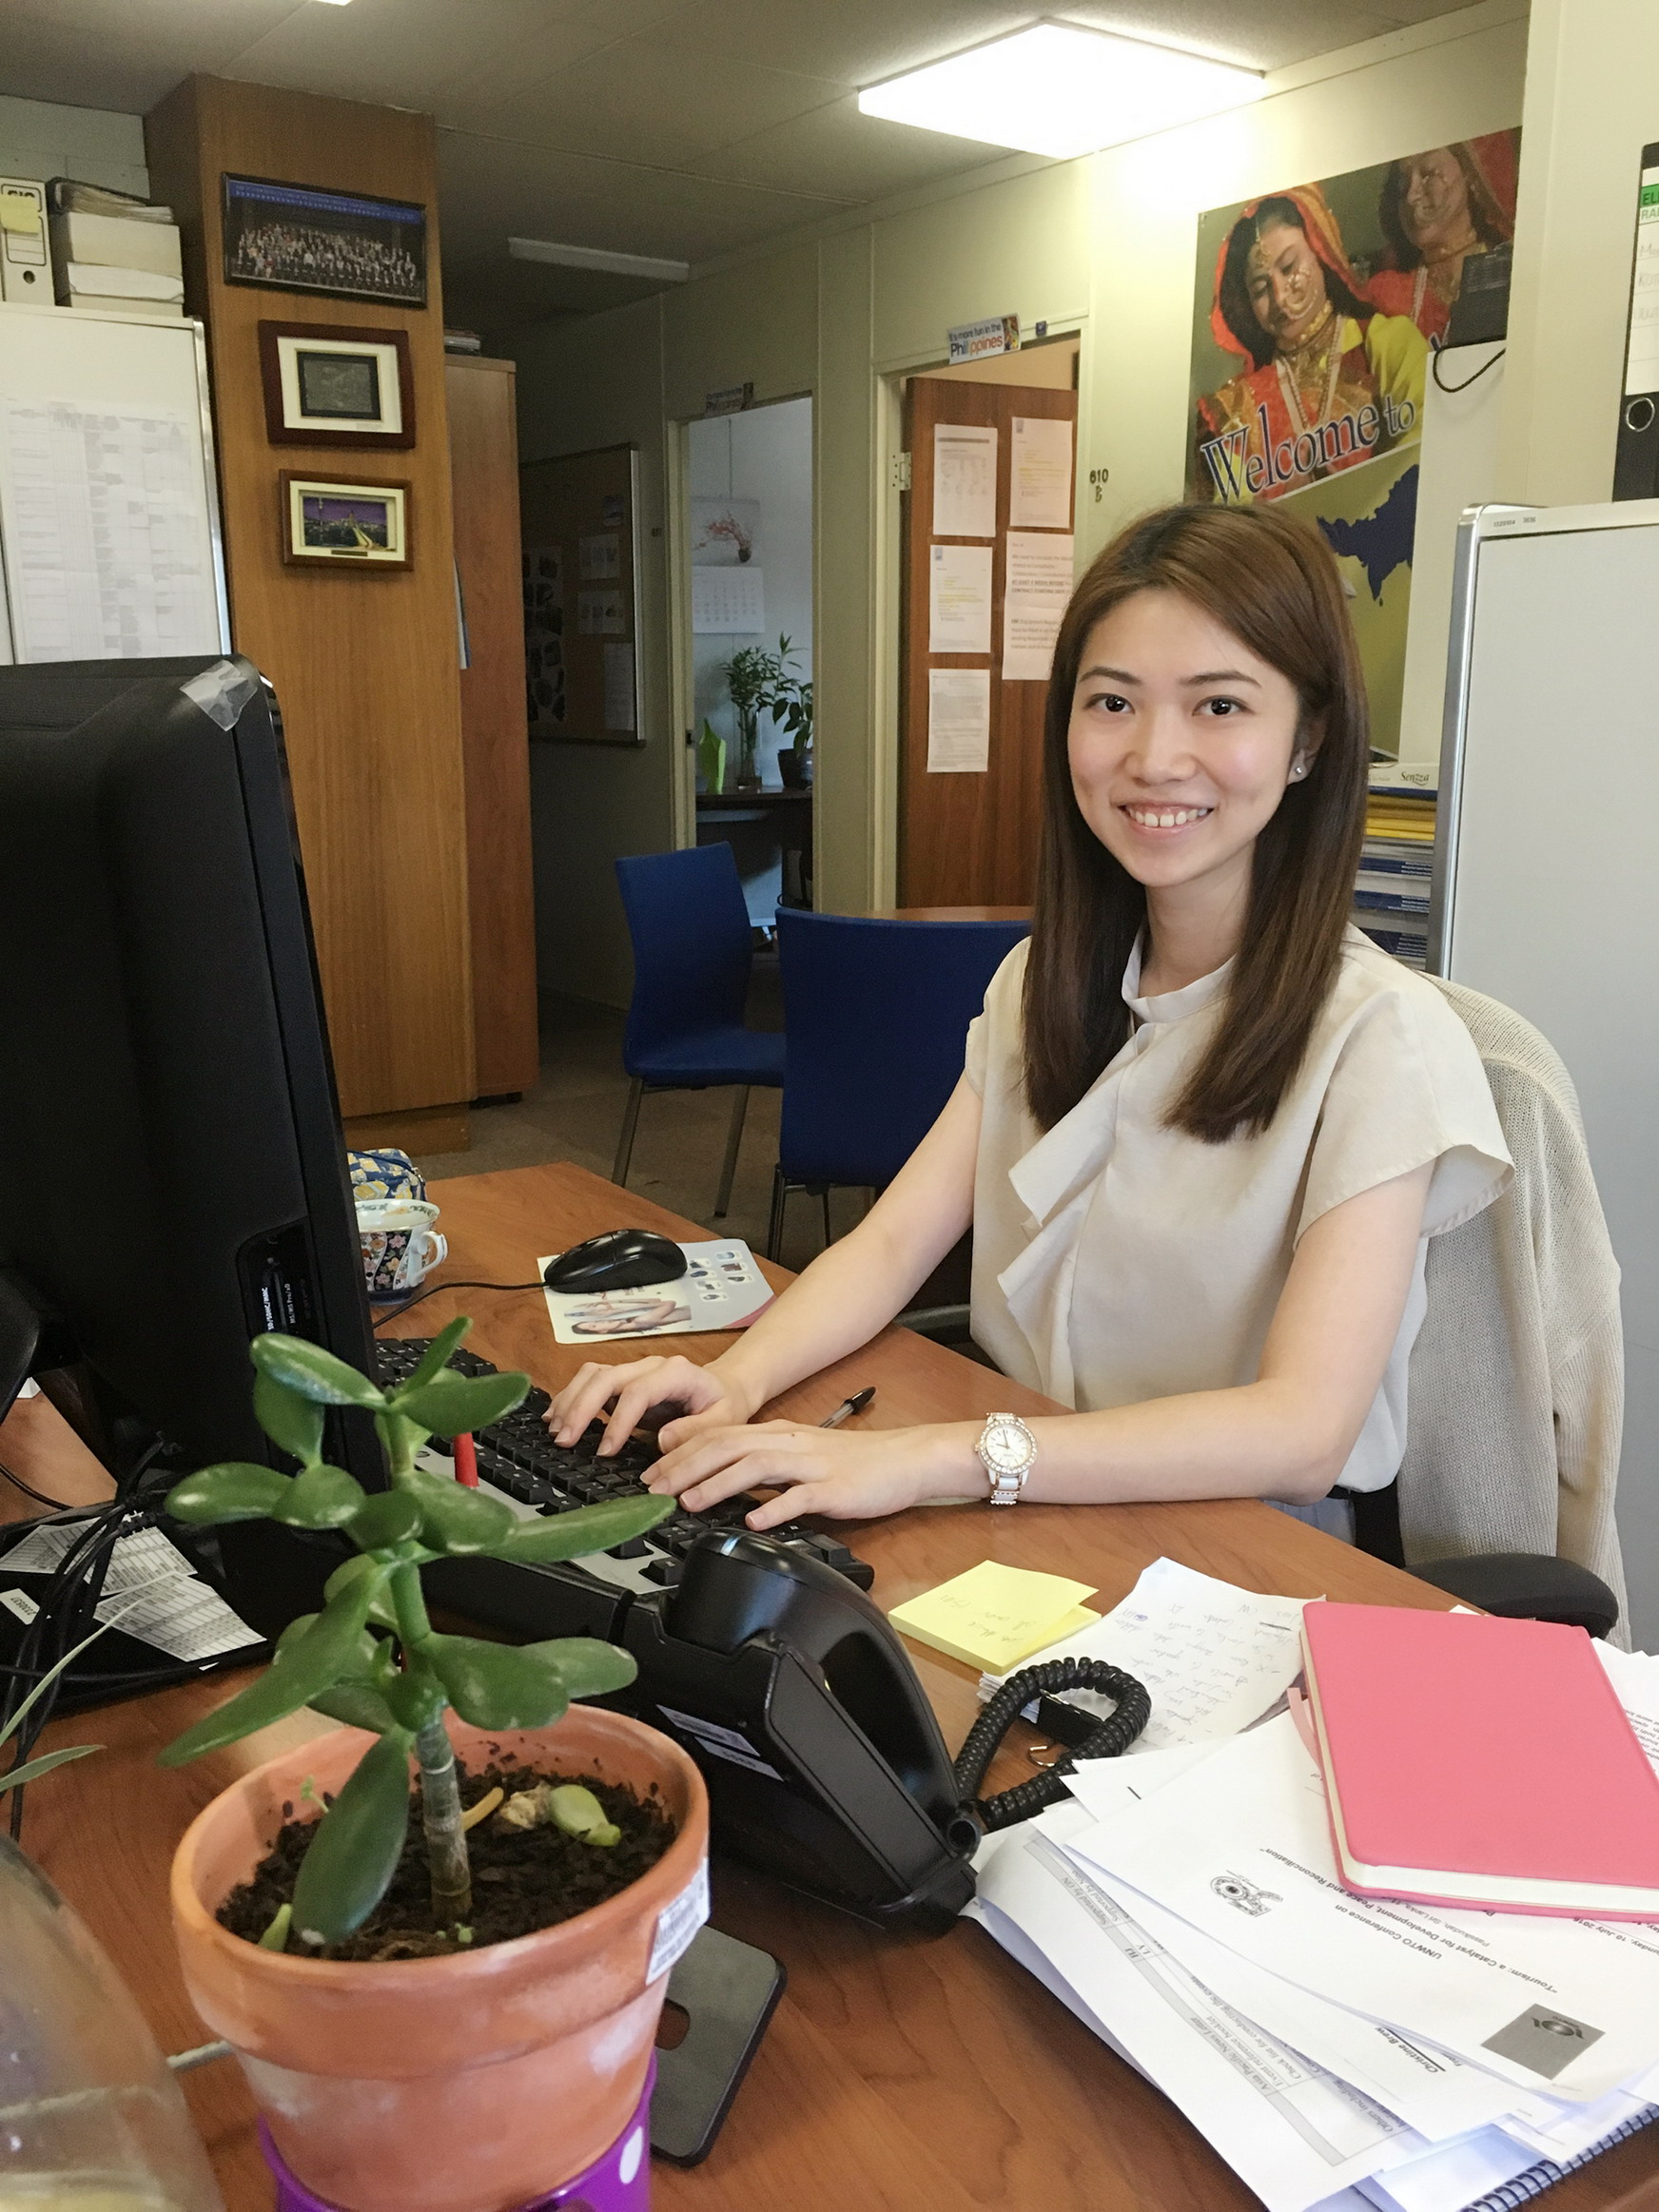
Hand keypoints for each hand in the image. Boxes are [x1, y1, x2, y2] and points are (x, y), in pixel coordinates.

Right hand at [544, 1355, 757, 1456]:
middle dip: (581, 1408)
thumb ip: (696, 1431)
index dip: (617, 1421)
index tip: (605, 1451)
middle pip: (606, 1378)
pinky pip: (589, 1381)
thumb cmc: (724, 1405)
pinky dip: (570, 1397)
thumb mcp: (724, 1421)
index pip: (637, 1392)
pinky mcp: (621, 1381)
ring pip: (592, 1375)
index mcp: (676, 1373)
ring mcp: (633, 1371)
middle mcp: (649, 1366)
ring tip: (556, 1432)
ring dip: (570, 1401)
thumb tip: (661, 1440)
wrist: (724, 1388)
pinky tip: (557, 1418)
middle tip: (565, 1441)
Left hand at [645, 1420, 978, 1527]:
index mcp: (780, 1435)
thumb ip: (766, 1465)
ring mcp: (812, 1465)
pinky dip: (773, 1507)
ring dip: (717, 1484)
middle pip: (728, 1446)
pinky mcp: (834, 1488)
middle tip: (654, 1488)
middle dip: (685, 1465)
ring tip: (688, 1502)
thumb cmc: (857, 1464)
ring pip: (756, 1466)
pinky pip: (799, 1496)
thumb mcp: (803, 1456)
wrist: (906, 1460)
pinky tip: (753, 1521)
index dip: (682, 1453)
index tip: (653, 1473)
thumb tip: (723, 1482)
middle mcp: (790, 1443)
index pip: (720, 1436)